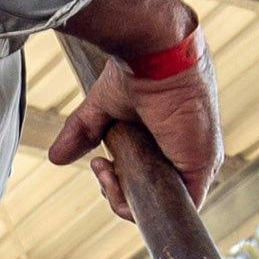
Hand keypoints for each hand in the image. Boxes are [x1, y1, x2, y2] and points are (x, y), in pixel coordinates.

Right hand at [48, 37, 221, 221]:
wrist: (156, 52)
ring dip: (123, 199)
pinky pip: (174, 206)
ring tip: (105, 171)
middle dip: (117, 191)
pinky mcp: (200, 169)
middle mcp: (184, 154)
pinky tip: (117, 185)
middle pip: (149, 195)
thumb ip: (84, 132)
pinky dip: (141, 205)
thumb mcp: (104, 107)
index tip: (99, 165)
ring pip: (159, 203)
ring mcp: (195, 163)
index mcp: (169, 140)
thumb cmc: (137, 69)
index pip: (146, 178)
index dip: (119, 183)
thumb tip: (57, 156)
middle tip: (99, 168)